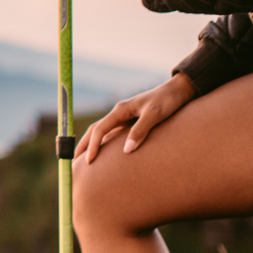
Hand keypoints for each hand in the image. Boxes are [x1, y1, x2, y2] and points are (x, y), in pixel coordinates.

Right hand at [80, 73, 196, 160]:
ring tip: (84, 158)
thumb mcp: (155, 114)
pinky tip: (105, 152)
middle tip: (74, 161)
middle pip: (95, 129)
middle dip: (83, 145)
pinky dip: (104, 142)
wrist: (178, 91)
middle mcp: (119, 112)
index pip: (100, 129)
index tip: (89, 162)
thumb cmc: (168, 101)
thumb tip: (126, 151)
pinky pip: (112, 133)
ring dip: (91, 143)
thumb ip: (141, 130)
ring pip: (101, 130)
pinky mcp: (131, 121)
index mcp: (121, 110)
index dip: (93, 146)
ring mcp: (124, 117)